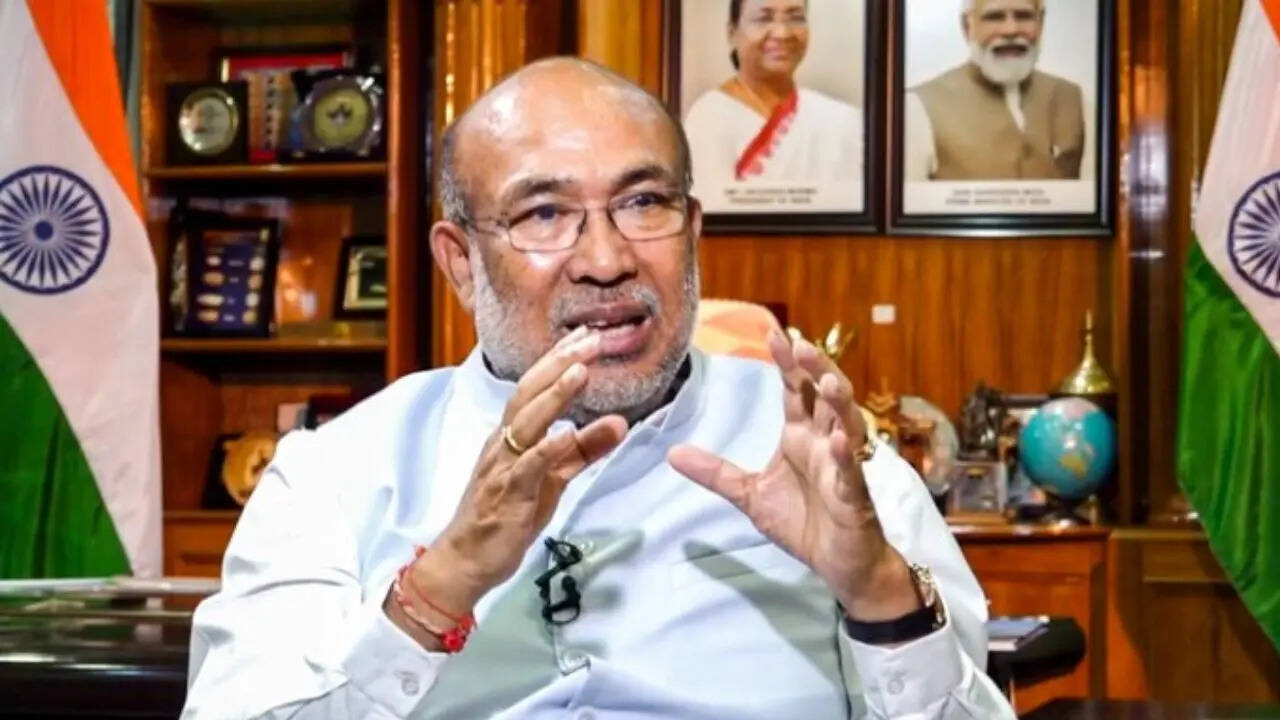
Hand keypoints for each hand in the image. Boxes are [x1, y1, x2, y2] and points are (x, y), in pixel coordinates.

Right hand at [389, 327, 626, 638]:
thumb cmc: (508, 514)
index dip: (559, 360)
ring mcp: (503, 468)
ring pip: (526, 424)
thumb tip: (621, 422)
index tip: (587, 336)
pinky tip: (565, 435)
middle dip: (559, 364)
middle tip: (590, 341)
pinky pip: (526, 469)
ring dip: (553, 396)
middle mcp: (503, 444)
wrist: (466, 560)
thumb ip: (585, 449)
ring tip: (580, 373)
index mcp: (512, 435)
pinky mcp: (507, 497)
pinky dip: (546, 450)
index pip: (535, 387)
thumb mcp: (554, 477)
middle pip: (528, 394)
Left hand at [668, 329, 918, 620]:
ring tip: (827, 381)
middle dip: (816, 368)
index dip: (788, 362)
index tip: (773, 332)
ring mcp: (842, 465)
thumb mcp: (749, 494)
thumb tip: (671, 452)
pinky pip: (851, 471)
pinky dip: (846, 455)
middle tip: (799, 343)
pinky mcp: (854, 494)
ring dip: (838, 401)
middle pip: (825, 395)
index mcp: (800, 436)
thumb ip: (716, 472)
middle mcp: (825, 442)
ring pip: (847, 423)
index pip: (795, 390)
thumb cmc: (802, 522)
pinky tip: (838, 441)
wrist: (836, 564)